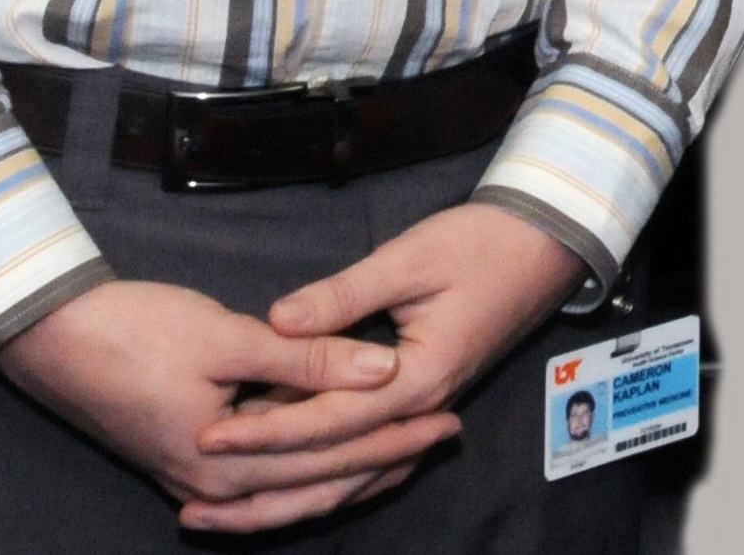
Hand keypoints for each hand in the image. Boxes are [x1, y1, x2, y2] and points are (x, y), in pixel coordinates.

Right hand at [0, 277, 447, 529]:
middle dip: (385, 459)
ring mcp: (196, 479)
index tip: (448, 416)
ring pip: (292, 486)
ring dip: (349, 473)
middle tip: (447, 434)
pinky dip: (305, 470)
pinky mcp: (186, 460)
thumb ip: (307, 360)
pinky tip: (334, 462)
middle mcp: (213, 485)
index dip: (394, 434)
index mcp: (226, 461)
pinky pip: (264, 478)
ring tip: (406, 452)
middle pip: (318, 479)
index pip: (331, 454)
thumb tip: (383, 370)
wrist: (52, 337)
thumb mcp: (229, 338)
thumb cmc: (136, 330)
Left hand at [186, 203, 585, 533]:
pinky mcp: (426, 398)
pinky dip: (333, 474)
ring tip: (230, 500)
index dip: (266, 429)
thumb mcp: (410, 258)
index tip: (210, 433)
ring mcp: (427, 408)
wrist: (546, 242)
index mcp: (418, 377)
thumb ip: (342, 296)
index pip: (327, 419)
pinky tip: (298, 480)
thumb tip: (278, 321)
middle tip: (197, 478)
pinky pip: (374, 456)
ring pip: (354, 473)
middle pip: (336, 461)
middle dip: (265, 472)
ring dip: (293, 489)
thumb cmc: (481, 243)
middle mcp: (421, 406)